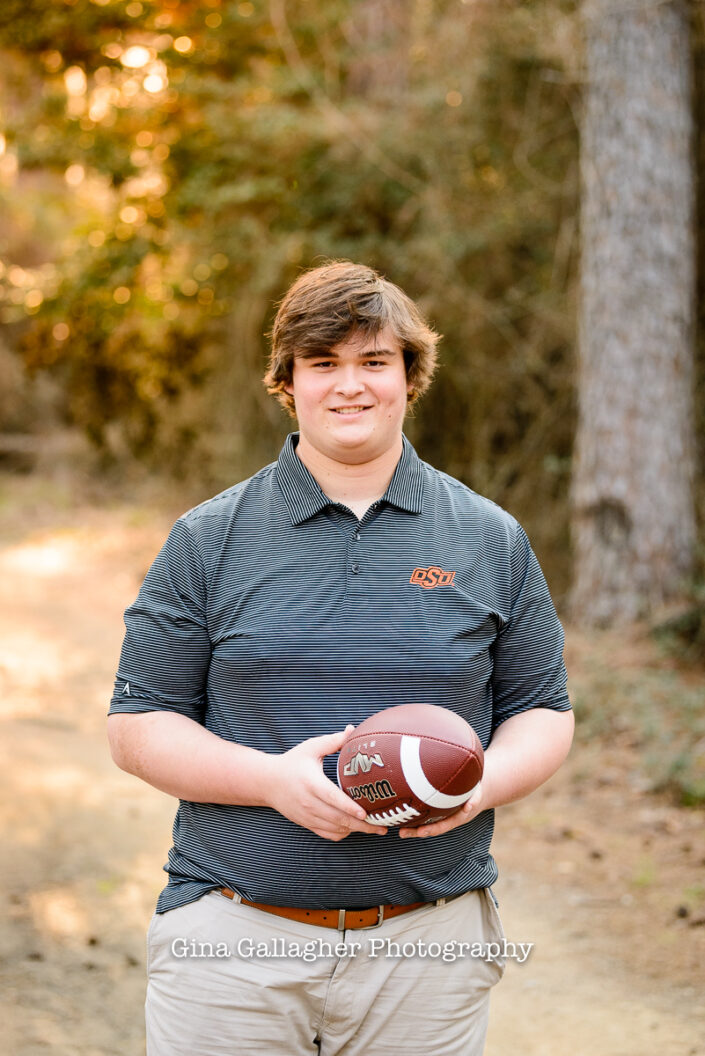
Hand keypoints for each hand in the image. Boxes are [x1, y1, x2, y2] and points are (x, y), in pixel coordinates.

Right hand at [266, 727, 386, 841]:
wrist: (267, 782)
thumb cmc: (292, 762)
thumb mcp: (311, 747)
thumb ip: (334, 741)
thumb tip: (354, 730)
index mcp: (311, 783)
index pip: (332, 798)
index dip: (350, 807)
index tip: (366, 813)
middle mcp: (309, 802)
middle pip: (338, 819)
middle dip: (362, 825)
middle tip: (383, 826)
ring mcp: (307, 816)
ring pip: (335, 829)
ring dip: (356, 831)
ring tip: (375, 828)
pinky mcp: (306, 823)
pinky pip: (327, 834)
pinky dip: (343, 834)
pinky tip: (355, 828)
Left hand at [398, 782, 484, 838]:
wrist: (477, 791)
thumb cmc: (475, 791)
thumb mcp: (477, 794)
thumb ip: (474, 799)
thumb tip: (469, 806)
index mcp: (457, 817)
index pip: (443, 826)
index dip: (432, 829)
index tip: (421, 832)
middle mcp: (447, 818)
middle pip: (431, 828)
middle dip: (416, 831)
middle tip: (402, 832)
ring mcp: (441, 815)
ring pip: (425, 823)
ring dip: (412, 827)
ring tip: (398, 829)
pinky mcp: (436, 810)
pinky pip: (424, 815)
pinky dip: (414, 817)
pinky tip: (401, 816)